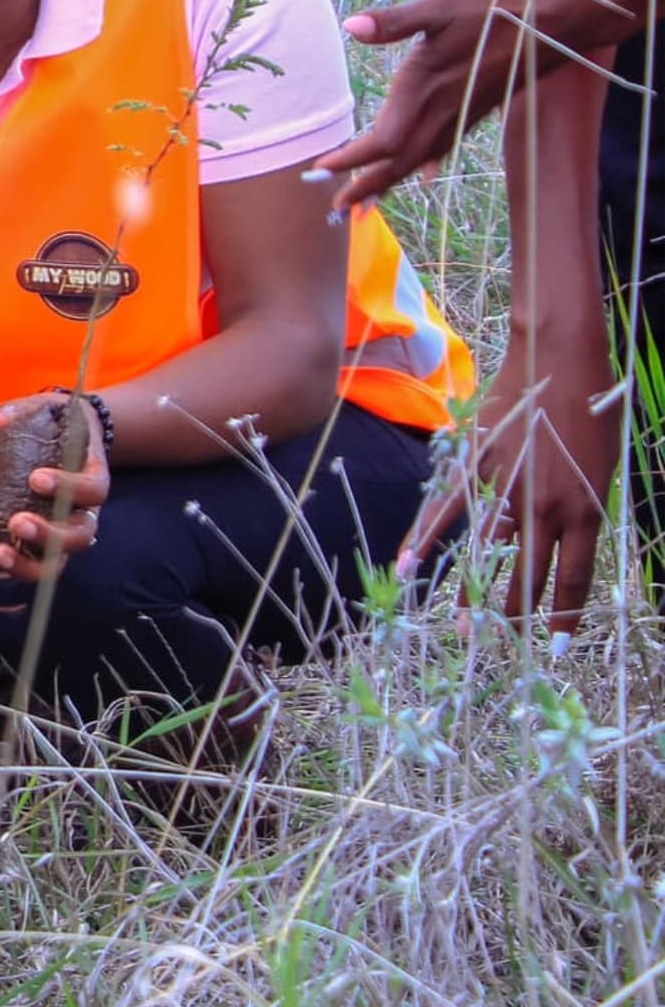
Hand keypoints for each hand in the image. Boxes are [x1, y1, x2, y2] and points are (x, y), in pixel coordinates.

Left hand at [0, 396, 108, 583]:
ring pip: (58, 561)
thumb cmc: (55, 425)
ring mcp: (64, 532)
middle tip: (16, 524)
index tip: (35, 478)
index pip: (93, 490)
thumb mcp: (40, 410)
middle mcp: (85, 512)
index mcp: (92, 477)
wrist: (66, 437)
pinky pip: (28, 561)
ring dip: (27, 563)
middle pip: (80, 536)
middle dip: (49, 536)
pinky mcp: (41, 544)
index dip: (69, 488)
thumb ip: (14, 413)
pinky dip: (1, 562)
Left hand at [314, 0, 571, 209]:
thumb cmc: (501, 4)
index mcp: (426, 86)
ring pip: (421, 158)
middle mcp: (444, 108)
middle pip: (397, 160)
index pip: (381, 140)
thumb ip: (397, 22)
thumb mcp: (443, 5)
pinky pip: (445, 146)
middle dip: (365, 185)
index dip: (350, 159)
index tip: (319, 173)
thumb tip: (353, 26)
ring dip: (391, 181)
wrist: (563, 14)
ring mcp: (464, 111)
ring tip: (367, 202)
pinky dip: (427, 163)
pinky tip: (425, 174)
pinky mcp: (480, 107)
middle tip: (335, 210)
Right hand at [397, 323, 615, 637]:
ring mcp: (506, 487)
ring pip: (486, 549)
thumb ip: (576, 509)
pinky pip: (447, 510)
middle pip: (529, 574)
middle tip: (503, 643)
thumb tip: (546, 541)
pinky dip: (427, 539)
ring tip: (463, 625)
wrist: (558, 360)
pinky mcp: (475, 466)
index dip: (568, 616)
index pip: (575, 578)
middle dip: (517, 614)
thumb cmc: (590, 409)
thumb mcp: (598, 467)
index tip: (558, 646)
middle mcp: (545, 507)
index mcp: (585, 510)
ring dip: (474, 591)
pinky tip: (409, 566)